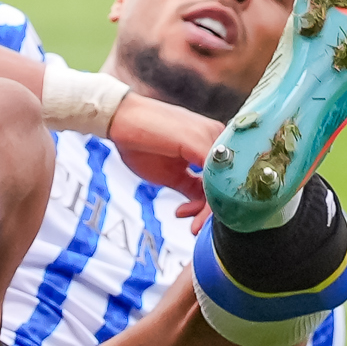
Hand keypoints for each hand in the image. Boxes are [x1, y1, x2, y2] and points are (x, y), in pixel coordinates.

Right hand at [105, 96, 216, 216]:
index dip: (213, 206)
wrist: (119, 119)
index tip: (194, 221)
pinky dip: (207, 201)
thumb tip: (207, 207)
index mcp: (211, 141)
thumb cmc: (141, 143)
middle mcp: (216, 136)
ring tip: (189, 222)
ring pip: (223, 182)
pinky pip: (213, 178)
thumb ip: (193, 187)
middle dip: (211, 211)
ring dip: (208, 210)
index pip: (224, 179)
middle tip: (193, 226)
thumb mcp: (172, 174)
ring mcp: (210, 137)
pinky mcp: (200, 142)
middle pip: (227, 181)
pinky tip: (189, 212)